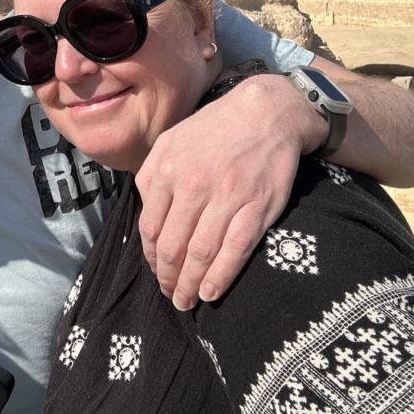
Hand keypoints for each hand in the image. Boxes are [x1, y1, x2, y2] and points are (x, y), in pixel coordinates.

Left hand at [135, 73, 324, 309]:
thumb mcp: (171, 139)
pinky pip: (235, 250)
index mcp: (167, 170)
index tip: (157, 272)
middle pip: (173, 246)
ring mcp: (227, 197)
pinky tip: (211, 292)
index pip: (151, 228)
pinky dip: (221, 276)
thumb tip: (146, 212)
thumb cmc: (215, 128)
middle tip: (170, 295)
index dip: (152, 258)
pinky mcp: (257, 206)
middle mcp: (193, 186)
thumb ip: (152, 174)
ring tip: (187, 301)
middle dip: (168, 278)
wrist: (266, 112)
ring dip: (190, 285)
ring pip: (200, 253)